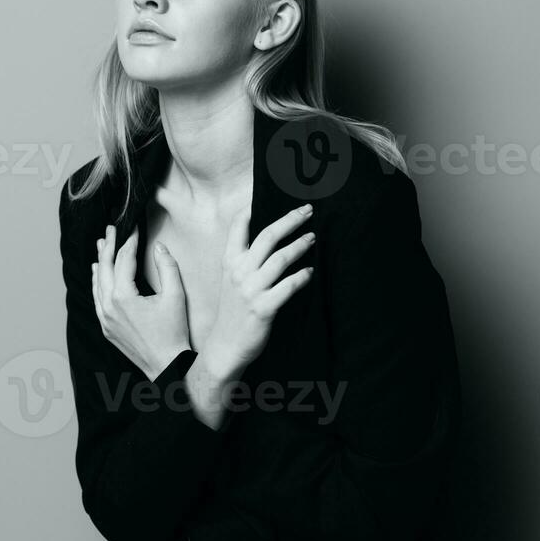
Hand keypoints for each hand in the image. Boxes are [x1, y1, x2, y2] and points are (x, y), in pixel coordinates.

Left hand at [92, 223, 190, 379]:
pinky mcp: (106, 327)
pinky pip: (97, 298)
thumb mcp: (175, 296)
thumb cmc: (173, 332)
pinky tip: (97, 272)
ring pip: (97, 282)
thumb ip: (167, 267)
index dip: (129, 240)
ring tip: (102, 243)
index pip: (124, 259)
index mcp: (123, 297)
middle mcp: (108, 306)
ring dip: (100, 261)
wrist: (166, 365)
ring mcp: (104, 318)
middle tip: (111, 228)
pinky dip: (97, 282)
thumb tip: (159, 247)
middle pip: (105, 268)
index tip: (133, 227)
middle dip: (109, 246)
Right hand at [201, 204, 314, 377]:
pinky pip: (287, 287)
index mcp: (230, 262)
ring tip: (313, 237)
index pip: (239, 227)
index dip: (252, 209)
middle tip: (308, 210)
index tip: (268, 194)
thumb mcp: (231, 279)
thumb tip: (268, 237)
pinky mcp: (263, 308)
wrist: (226, 346)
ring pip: (280, 259)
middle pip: (268, 236)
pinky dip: (301, 277)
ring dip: (300, 245)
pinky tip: (311, 272)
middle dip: (290, 220)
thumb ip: (245, 258)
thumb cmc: (233, 310)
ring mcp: (251, 290)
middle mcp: (239, 272)